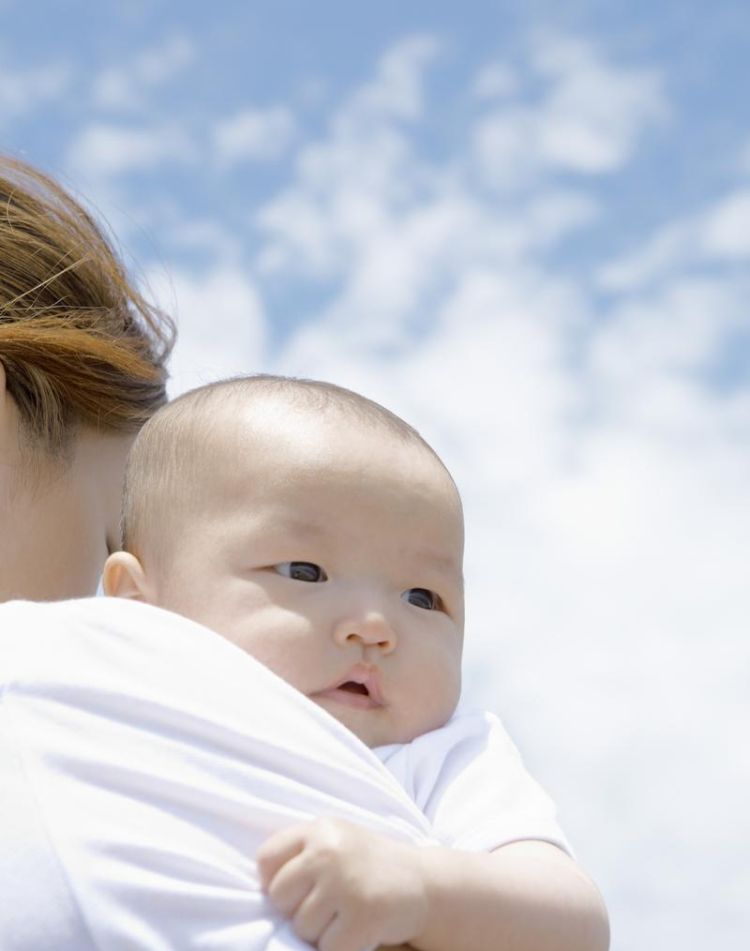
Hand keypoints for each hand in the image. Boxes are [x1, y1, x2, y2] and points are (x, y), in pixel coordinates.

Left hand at [257, 818, 428, 950]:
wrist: (424, 883)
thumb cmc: (368, 866)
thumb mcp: (336, 841)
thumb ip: (300, 852)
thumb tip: (260, 885)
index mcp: (320, 829)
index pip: (267, 860)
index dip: (276, 882)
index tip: (299, 889)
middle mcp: (329, 850)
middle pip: (279, 897)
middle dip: (298, 909)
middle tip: (329, 904)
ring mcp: (345, 883)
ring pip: (302, 926)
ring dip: (322, 931)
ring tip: (348, 913)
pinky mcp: (362, 916)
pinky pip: (327, 948)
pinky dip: (341, 947)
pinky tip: (360, 928)